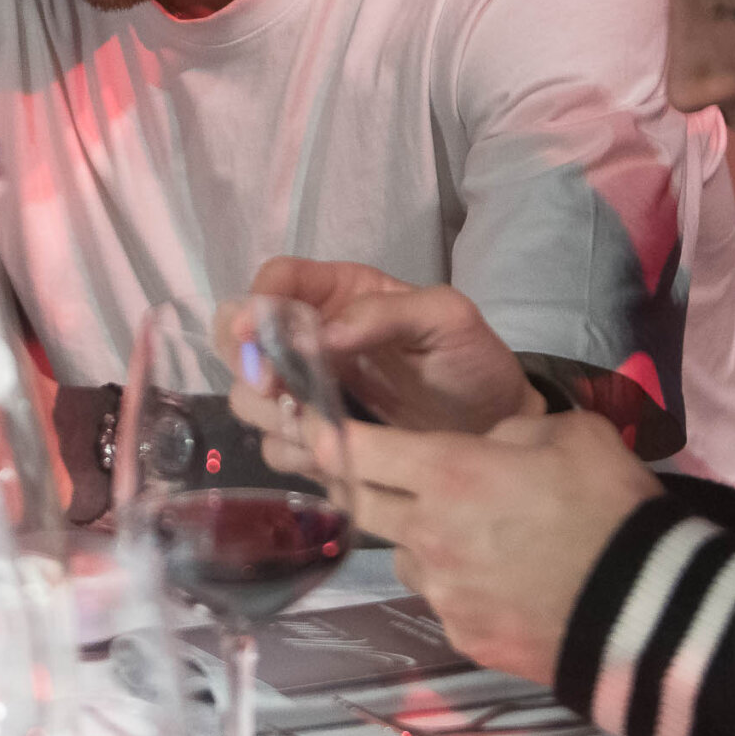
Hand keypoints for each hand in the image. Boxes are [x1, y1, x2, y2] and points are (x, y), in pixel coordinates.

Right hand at [249, 257, 540, 432]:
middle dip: (246, 363)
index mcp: (339, 294)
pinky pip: (276, 445)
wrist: (497, 430)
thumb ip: (385, 314)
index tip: (252, 336)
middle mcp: (311, 336)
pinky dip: (290, 451)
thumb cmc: (472, 362)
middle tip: (275, 390)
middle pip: (237, 335)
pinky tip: (326, 455)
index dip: (254, 304)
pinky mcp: (315, 437)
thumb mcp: (446, 319)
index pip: (276, 280)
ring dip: (268, 412)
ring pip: (249, 395)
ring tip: (311, 426)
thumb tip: (322, 335)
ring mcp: (308, 389)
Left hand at [278, 412, 659, 683]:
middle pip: (358, 503)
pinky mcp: (462, 634)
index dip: (326, 434)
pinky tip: (499, 581)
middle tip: (362, 471)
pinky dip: (457, 585)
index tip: (308, 425)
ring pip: (401, 554)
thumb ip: (512, 431)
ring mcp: (441, 590)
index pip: (356, 448)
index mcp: (447, 473)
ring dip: (415, 538)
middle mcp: (427, 532)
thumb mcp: (570, 433)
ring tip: (468, 535)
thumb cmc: (609, 508)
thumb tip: (490, 445)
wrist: (648, 610)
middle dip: (353, 483)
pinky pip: (440, 600)